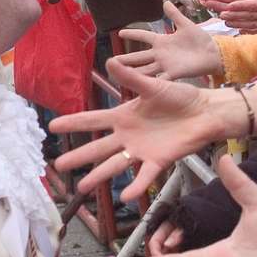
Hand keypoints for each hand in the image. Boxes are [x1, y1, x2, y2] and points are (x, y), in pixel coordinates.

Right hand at [52, 59, 238, 199]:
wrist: (204, 112)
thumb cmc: (179, 97)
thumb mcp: (152, 86)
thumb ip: (130, 77)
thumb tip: (109, 61)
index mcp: (124, 116)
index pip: (93, 121)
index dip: (73, 123)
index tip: (52, 126)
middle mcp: (128, 136)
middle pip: (98, 148)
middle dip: (78, 157)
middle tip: (57, 166)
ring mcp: (141, 150)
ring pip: (115, 165)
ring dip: (99, 176)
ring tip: (82, 188)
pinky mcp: (159, 160)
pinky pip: (145, 175)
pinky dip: (136, 185)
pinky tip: (125, 196)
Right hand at [114, 0, 222, 79]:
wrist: (213, 53)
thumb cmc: (200, 39)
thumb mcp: (186, 24)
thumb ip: (175, 15)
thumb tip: (166, 2)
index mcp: (162, 41)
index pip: (143, 36)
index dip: (132, 34)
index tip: (119, 33)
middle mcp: (160, 54)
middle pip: (139, 56)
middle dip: (126, 59)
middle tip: (110, 61)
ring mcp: (166, 65)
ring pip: (145, 69)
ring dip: (133, 72)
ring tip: (119, 75)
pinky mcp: (173, 73)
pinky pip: (160, 79)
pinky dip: (152, 83)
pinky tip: (142, 86)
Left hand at [202, 0, 256, 31]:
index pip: (247, 2)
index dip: (233, 3)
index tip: (220, 2)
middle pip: (239, 11)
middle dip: (221, 6)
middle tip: (206, 2)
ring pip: (243, 20)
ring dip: (227, 17)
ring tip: (213, 13)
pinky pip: (250, 29)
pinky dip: (239, 27)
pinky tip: (230, 25)